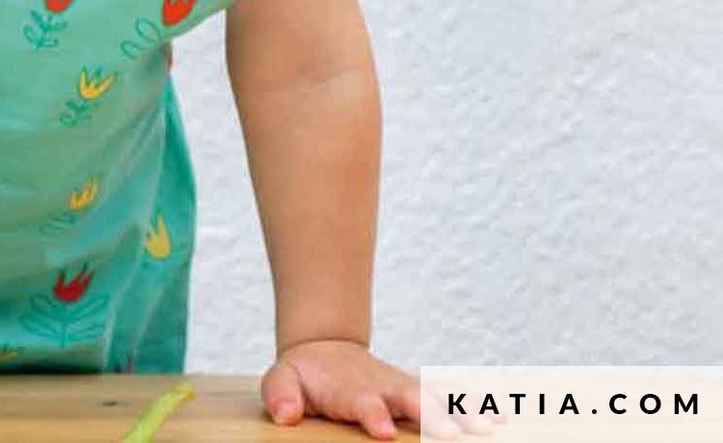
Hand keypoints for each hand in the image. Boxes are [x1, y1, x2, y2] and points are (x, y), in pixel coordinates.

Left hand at [261, 339, 503, 438]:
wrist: (324, 349)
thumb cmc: (304, 375)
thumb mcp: (282, 379)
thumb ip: (280, 394)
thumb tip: (285, 414)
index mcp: (354, 391)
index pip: (365, 403)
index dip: (373, 415)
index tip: (382, 430)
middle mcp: (386, 389)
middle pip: (412, 400)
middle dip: (432, 416)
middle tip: (452, 433)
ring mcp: (405, 391)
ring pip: (438, 399)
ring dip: (462, 412)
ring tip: (489, 428)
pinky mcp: (419, 396)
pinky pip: (450, 398)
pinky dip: (474, 404)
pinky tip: (502, 416)